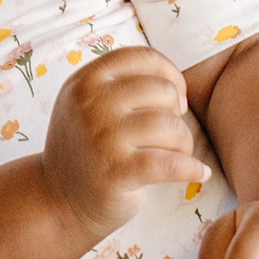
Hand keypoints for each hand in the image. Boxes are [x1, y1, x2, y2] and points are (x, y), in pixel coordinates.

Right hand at [39, 46, 211, 237]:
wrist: (57, 199)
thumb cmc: (86, 147)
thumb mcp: (87, 103)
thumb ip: (121, 83)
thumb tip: (176, 84)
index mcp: (86, 80)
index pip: (143, 58)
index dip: (170, 75)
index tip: (176, 98)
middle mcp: (91, 103)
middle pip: (163, 91)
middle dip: (177, 113)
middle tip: (170, 133)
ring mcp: (102, 137)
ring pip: (170, 126)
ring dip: (184, 143)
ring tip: (177, 155)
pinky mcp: (116, 172)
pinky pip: (170, 164)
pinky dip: (192, 168)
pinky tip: (201, 173)